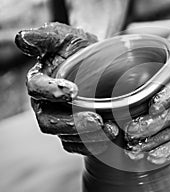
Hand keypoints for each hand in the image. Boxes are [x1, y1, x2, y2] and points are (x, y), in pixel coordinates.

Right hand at [15, 22, 118, 154]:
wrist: (97, 61)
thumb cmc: (77, 48)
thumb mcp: (63, 37)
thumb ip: (45, 37)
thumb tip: (24, 38)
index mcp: (40, 82)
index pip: (37, 89)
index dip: (51, 91)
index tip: (73, 91)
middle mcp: (47, 105)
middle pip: (50, 121)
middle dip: (72, 123)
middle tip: (96, 120)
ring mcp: (62, 120)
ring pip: (67, 137)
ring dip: (89, 137)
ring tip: (111, 130)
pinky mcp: (77, 132)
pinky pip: (81, 145)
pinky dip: (97, 145)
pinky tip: (113, 139)